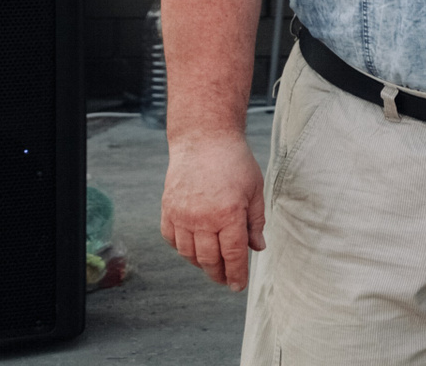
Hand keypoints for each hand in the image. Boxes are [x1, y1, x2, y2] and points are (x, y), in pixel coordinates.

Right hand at [161, 133, 264, 290]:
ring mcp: (181, 216)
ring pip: (189, 253)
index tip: (239, 286)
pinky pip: (172, 240)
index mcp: (229, 214)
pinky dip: (182, 249)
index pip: (233, 255)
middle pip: (209, 259)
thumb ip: (255, 221)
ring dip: (201, 264)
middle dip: (219, 274)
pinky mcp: (167, 210)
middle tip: (226, 280)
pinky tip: (194, 248)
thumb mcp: (255, 190)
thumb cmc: (234, 162)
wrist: (204, 139)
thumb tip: (258, 248)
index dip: (237, 274)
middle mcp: (202, 219)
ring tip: (212, 266)